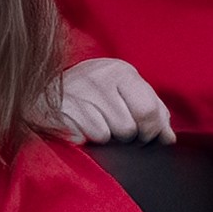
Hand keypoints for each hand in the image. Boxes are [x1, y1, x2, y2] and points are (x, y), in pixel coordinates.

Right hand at [43, 54, 172, 148]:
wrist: (43, 97)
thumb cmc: (93, 99)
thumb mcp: (126, 97)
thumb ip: (154, 114)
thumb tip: (168, 139)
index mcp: (122, 71)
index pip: (150, 110)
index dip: (151, 132)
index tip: (142, 136)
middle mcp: (100, 76)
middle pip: (130, 127)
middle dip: (128, 138)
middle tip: (117, 133)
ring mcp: (78, 91)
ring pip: (109, 134)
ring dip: (105, 139)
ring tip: (95, 127)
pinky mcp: (60, 109)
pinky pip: (86, 137)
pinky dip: (85, 140)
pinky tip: (79, 129)